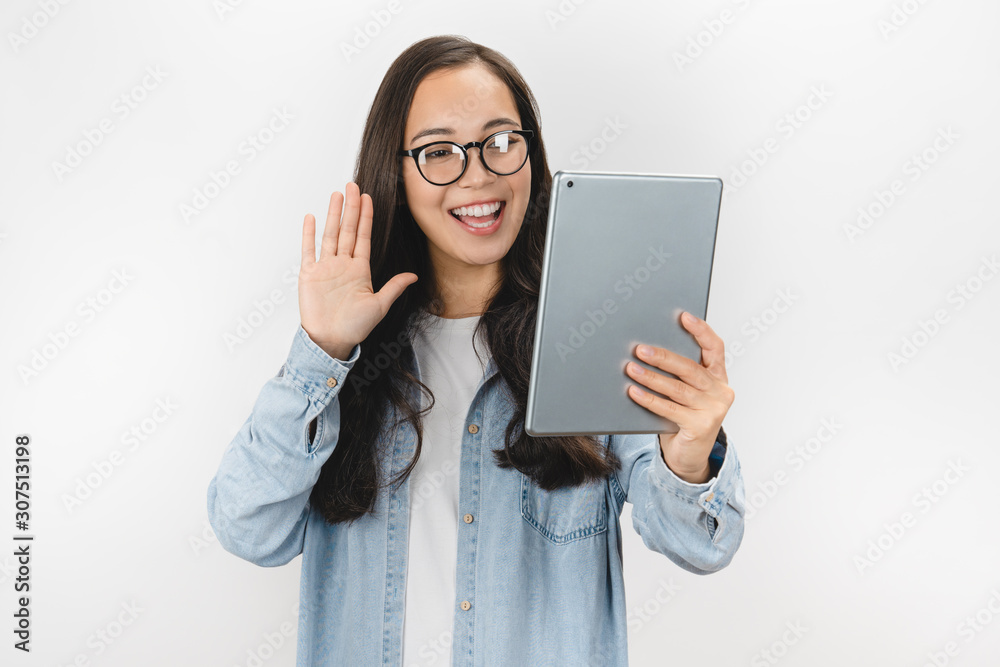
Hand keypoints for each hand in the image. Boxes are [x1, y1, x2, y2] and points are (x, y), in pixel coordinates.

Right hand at [299, 182, 417, 358]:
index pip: (364, 237)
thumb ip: (394, 287)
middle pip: (348, 230)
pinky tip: (311, 217)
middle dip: (351, 208)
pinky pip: (308, 250)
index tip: (367, 198)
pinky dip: (308, 234)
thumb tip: (413, 275)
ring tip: (336, 195)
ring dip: (333, 215)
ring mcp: (325, 268)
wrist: (331, 340)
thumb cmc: (354, 326)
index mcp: (360, 270)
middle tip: (352, 185)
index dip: (366, 217)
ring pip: (330, 235)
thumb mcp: (379, 305)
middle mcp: (343, 265)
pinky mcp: (309, 274)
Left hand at [624, 311, 733, 483]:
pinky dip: (650, 399)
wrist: (688, 455)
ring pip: (678, 389)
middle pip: (690, 368)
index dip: (700, 331)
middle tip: (640, 349)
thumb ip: (676, 375)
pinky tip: (634, 391)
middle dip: (664, 357)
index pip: (714, 348)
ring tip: (631, 368)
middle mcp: (720, 391)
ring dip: (652, 377)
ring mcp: (714, 410)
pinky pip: (670, 409)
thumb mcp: (684, 392)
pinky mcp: (702, 427)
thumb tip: (645, 352)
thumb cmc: (683, 417)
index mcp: (718, 376)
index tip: (683, 316)